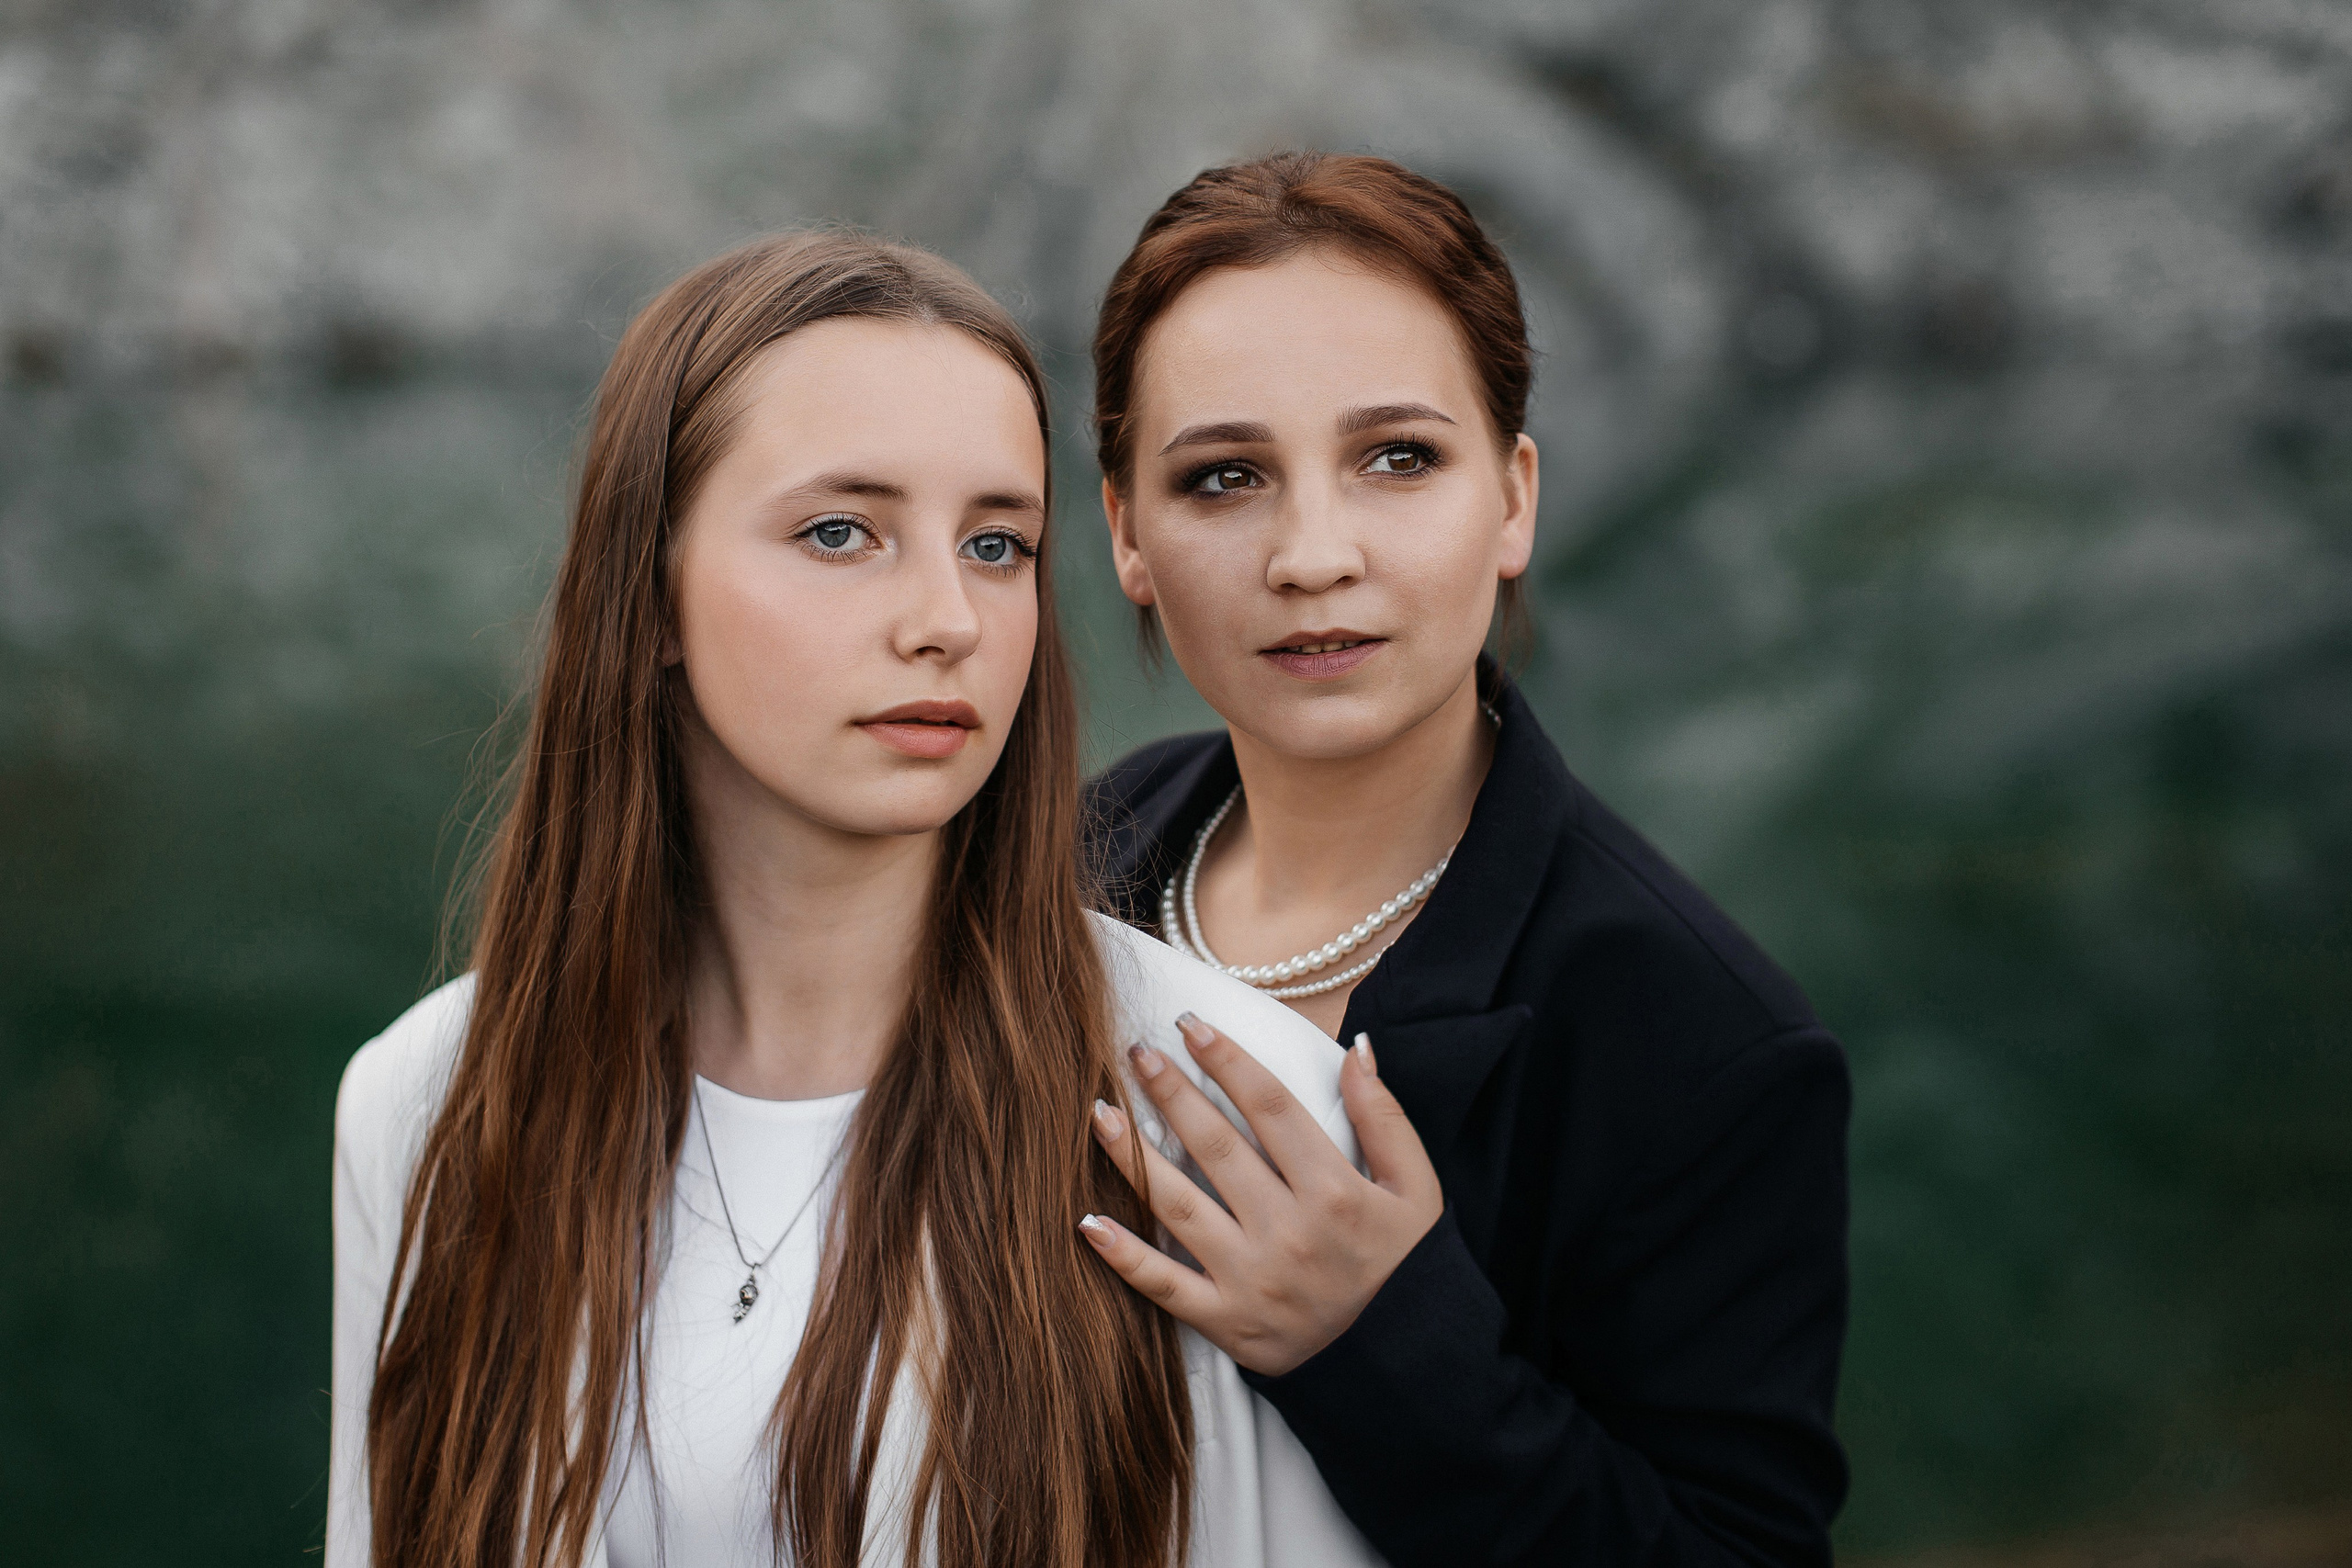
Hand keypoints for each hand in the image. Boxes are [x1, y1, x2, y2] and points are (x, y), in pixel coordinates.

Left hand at [1079, 1012, 1443, 1375]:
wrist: (1406, 1369)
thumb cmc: (1408, 1269)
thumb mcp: (1418, 1190)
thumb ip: (1384, 1117)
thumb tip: (1354, 1047)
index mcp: (1335, 1192)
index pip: (1270, 1108)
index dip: (1227, 1060)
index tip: (1191, 1024)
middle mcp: (1288, 1232)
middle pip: (1215, 1147)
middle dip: (1170, 1091)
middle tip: (1136, 1051)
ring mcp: (1252, 1280)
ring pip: (1178, 1205)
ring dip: (1132, 1156)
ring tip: (1099, 1112)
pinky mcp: (1227, 1323)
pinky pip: (1164, 1285)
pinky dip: (1123, 1255)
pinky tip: (1087, 1221)